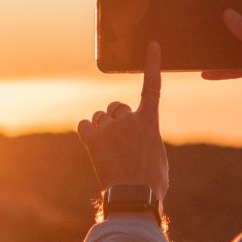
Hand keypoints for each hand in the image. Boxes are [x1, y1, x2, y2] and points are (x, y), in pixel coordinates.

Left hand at [78, 41, 170, 197]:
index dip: (152, 64)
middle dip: (116, 118)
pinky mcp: (93, 139)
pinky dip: (87, 133)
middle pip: (117, 107)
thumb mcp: (157, 156)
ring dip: (102, 128)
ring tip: (109, 151)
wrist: (133, 196)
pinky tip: (94, 146)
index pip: (152, 86)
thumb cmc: (151, 183)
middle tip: (120, 142)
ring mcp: (110, 128)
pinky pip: (84, 125)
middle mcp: (129, 119)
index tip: (151, 45)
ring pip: (99, 118)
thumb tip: (137, 140)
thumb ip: (147, 138)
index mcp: (150, 122)